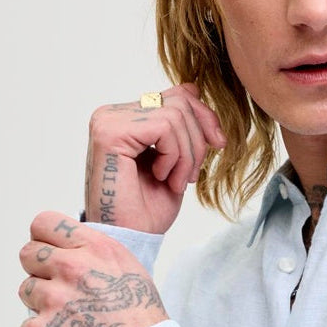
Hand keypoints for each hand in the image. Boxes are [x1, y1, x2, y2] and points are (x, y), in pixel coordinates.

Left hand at [19, 212, 167, 326]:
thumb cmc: (142, 325)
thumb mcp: (130, 273)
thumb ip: (95, 256)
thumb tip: (66, 251)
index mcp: (97, 249)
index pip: (44, 223)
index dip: (44, 239)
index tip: (51, 252)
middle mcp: (72, 268)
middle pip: (28, 254)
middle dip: (40, 271)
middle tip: (61, 292)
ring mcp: (53, 300)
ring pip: (26, 290)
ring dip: (43, 304)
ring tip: (74, 322)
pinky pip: (27, 325)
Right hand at [84, 82, 225, 233]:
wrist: (130, 239)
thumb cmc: (147, 209)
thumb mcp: (176, 159)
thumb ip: (179, 125)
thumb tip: (193, 87)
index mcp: (126, 118)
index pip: (176, 95)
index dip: (204, 117)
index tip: (218, 144)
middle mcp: (112, 114)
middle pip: (179, 100)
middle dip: (198, 140)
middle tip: (191, 176)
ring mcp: (108, 121)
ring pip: (175, 114)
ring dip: (187, 155)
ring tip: (175, 181)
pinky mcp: (109, 133)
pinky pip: (164, 127)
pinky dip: (175, 156)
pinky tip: (162, 177)